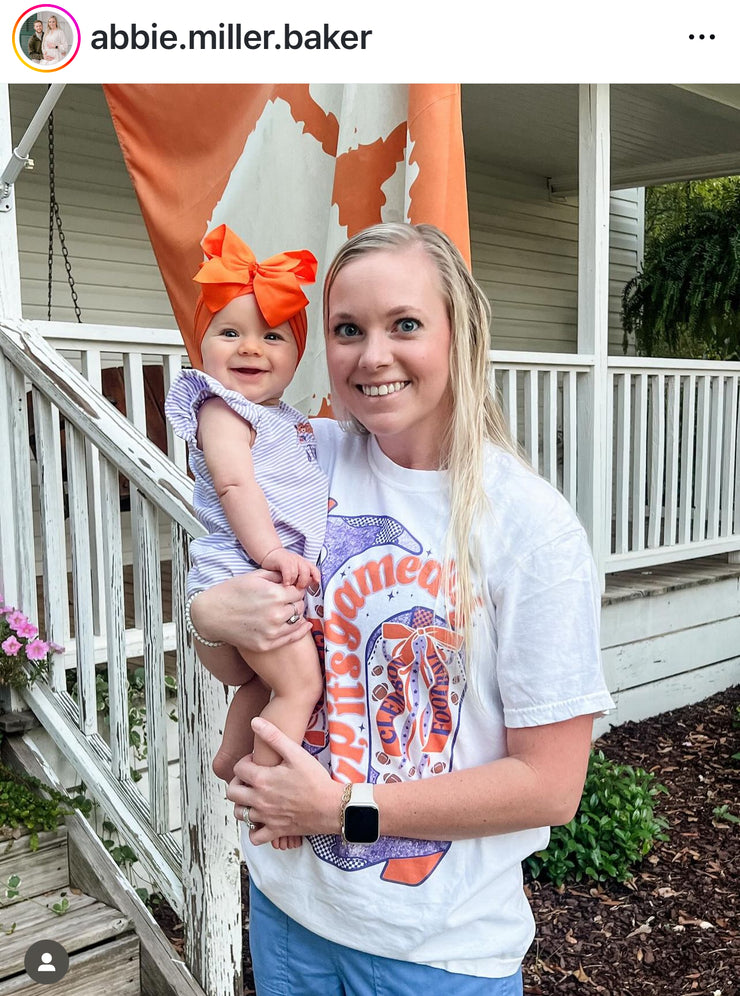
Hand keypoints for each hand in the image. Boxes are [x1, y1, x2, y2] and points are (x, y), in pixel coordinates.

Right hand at [190, 572, 311, 651]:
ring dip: (296, 616)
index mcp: (274, 595)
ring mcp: (271, 632)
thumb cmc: (230, 592)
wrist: (210, 614)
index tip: (289, 591)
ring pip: (297, 622)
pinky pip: (291, 638)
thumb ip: (276, 575)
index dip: (295, 590)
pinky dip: (300, 631)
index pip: (298, 592)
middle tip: (288, 601)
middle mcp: (275, 614)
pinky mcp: (266, 644)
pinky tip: (303, 626)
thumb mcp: (254, 576)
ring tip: (289, 612)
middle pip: (299, 607)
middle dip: (295, 602)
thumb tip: (293, 577)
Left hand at [228, 718, 341, 844]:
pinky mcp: (275, 831)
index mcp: (262, 780)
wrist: (331, 806)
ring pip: (240, 814)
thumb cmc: (315, 779)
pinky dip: (254, 830)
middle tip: (251, 779)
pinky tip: (262, 819)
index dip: (245, 762)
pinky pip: (254, 837)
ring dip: (243, 804)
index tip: (257, 762)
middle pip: (232, 793)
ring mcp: (266, 818)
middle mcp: (259, 800)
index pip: (238, 769)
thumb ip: (274, 736)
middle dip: (238, 783)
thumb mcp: (296, 753)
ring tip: (255, 797)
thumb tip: (255, 722)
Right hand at [261, 548, 320, 588]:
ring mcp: (291, 560)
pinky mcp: (283, 560)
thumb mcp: (294, 572)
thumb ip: (300, 579)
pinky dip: (288, 578)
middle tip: (298, 588)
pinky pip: (288, 570)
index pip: (314, 569)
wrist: (270, 554)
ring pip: (298, 571)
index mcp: (304, 563)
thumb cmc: (282, 566)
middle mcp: (299, 561)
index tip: (316, 582)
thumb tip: (303, 590)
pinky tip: (285, 583)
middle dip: (304, 581)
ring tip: (290, 586)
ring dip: (294, 581)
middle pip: (307, 571)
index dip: (316, 576)